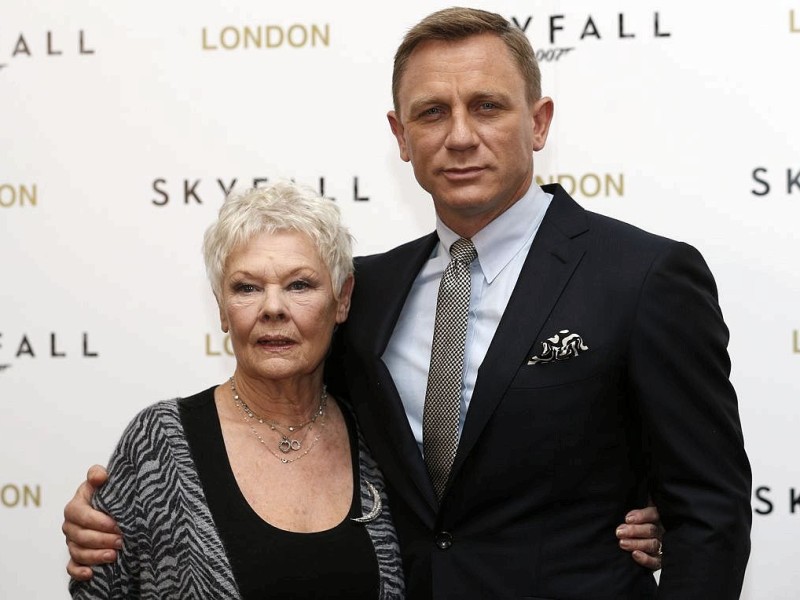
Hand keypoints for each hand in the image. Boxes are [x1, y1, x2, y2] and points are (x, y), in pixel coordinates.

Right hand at [62, 465, 120, 580]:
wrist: (111, 505)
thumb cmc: (106, 492)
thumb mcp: (103, 479)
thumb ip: (97, 474)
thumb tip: (98, 476)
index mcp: (75, 506)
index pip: (80, 515)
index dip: (97, 521)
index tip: (116, 524)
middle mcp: (71, 525)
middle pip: (80, 536)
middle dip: (101, 540)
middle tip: (121, 540)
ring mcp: (72, 542)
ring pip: (78, 552)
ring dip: (95, 556)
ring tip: (114, 555)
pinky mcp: (76, 556)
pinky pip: (72, 567)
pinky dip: (79, 572)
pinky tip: (92, 573)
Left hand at [616, 505, 663, 570]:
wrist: (638, 540)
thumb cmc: (635, 521)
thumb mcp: (638, 508)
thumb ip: (638, 500)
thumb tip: (633, 487)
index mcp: (657, 517)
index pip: (653, 514)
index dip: (641, 516)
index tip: (627, 518)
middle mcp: (661, 531)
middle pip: (651, 530)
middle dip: (634, 531)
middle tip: (619, 532)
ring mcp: (662, 546)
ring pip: (652, 544)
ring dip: (637, 544)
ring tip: (622, 543)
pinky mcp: (659, 560)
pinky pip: (656, 562)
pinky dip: (646, 559)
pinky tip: (635, 555)